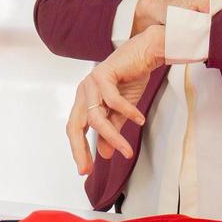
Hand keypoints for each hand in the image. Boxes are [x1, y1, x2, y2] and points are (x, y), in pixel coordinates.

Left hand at [66, 25, 164, 174]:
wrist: (146, 51)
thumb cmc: (133, 77)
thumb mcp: (122, 110)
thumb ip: (112, 128)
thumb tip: (104, 153)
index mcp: (85, 99)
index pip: (75, 128)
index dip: (78, 149)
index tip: (85, 170)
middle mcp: (84, 91)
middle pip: (75, 125)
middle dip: (80, 149)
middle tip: (87, 169)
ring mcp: (91, 82)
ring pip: (96, 117)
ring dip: (113, 136)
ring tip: (127, 150)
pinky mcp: (103, 73)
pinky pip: (113, 100)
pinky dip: (127, 112)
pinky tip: (139, 120)